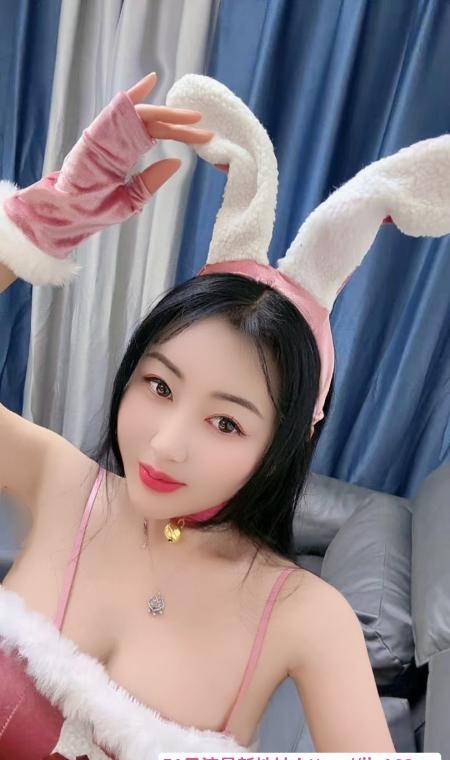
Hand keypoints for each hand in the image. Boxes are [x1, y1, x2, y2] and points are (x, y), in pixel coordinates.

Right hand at [0, 72, 214, 285]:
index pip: (155, 135)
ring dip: (167, 113)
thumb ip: (151, 181)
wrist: (68, 216)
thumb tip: (177, 161)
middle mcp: (117, 140)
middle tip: (204, 125)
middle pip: (153, 124)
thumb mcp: (131, 199)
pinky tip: (151, 81)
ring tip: (191, 117)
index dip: (179, 133)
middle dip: (179, 124)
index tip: (203, 136)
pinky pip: (117, 110)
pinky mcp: (97, 135)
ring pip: (141, 116)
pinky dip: (134, 96)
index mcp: (125, 153)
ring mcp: (106, 135)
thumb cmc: (94, 210)